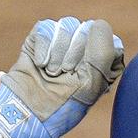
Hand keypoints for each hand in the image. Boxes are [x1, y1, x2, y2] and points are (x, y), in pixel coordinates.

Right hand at [0, 17, 125, 137]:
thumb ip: (104, 52)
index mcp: (102, 61)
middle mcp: (84, 49)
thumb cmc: (64, 104)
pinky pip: (47, 27)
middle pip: (87, 29)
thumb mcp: (92, 82)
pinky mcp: (41, 38)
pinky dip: (44, 47)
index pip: (107, 39)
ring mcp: (62, 42)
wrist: (30, 113)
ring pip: (68, 25)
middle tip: (65, 75)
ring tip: (52, 73)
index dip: (96, 55)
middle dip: (75, 54)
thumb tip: (97, 24)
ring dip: (59, 52)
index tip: (84, 75)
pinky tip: (40, 64)